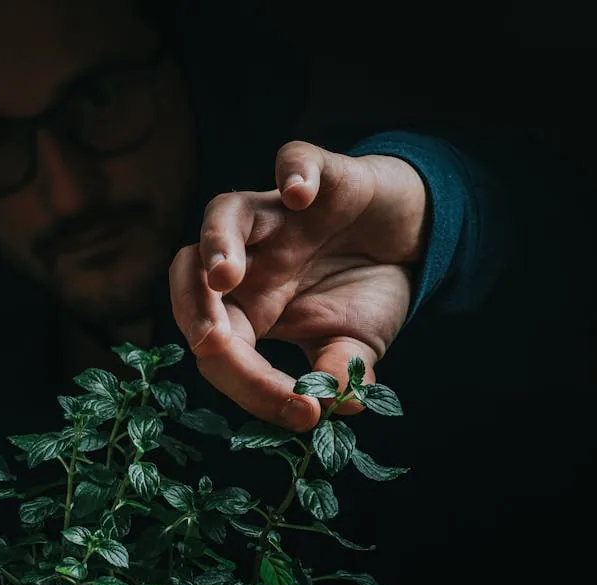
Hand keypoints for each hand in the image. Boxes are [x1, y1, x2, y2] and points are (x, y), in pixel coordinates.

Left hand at [169, 141, 427, 430]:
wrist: (407, 238)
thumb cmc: (365, 289)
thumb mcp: (356, 345)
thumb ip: (338, 372)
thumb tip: (327, 406)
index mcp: (248, 305)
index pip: (221, 344)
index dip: (249, 382)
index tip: (300, 411)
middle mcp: (251, 258)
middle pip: (189, 271)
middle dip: (191, 307)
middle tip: (211, 343)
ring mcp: (280, 214)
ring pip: (223, 213)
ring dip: (217, 243)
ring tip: (224, 277)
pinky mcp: (320, 176)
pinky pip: (295, 160)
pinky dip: (295, 173)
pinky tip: (300, 196)